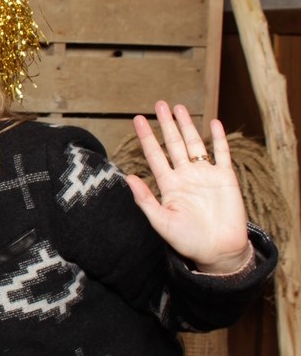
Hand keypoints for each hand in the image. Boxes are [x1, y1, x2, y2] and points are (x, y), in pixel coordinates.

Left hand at [125, 101, 250, 273]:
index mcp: (168, 184)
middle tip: (159, 104)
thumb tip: (128, 177)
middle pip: (174, 144)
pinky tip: (214, 123)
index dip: (146, 137)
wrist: (218, 251)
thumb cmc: (187, 240)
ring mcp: (205, 175)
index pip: (154, 155)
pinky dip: (219, 138)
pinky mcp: (225, 178)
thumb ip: (145, 199)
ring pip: (195, 144)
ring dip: (187, 126)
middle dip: (166, 124)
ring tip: (179, 107)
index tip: (138, 119)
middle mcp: (185, 175)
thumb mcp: (161, 221)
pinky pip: (222, 153)